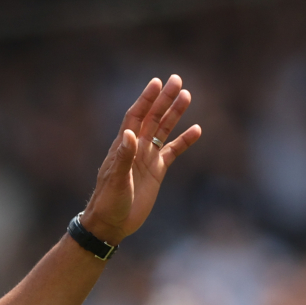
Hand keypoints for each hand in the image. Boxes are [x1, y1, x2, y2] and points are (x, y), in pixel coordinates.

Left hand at [81, 75, 201, 243]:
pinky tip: (197, 129)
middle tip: (177, 80)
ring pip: (164, 130)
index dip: (146, 100)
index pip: (136, 117)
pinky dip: (184, 141)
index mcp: (123, 146)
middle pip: (152, 118)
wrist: (112, 223)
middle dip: (163, 99)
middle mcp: (136, 148)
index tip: (156, 83)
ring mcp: (147, 158)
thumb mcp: (115, 180)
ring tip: (187, 95)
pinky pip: (173, 151)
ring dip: (175, 113)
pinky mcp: (157, 171)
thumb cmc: (108, 202)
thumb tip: (129, 133)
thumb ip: (123, 157)